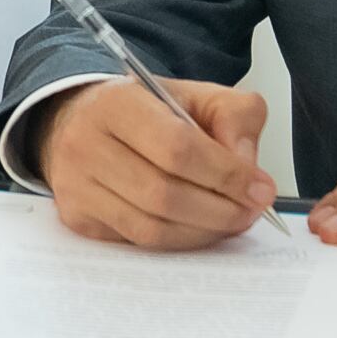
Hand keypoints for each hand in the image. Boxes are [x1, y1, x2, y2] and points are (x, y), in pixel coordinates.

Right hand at [31, 77, 276, 249]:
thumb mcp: (196, 95)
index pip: (177, 147)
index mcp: (117, 103)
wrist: (84, 120)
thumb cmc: (145, 110)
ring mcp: (76, 186)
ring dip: (202, 231)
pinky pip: (137, 242)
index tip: (260, 188)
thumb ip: (234, 117)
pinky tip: (199, 227)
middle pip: (163, 194)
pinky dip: (178, 241)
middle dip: (220, 210)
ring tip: (231, 221)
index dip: (225, 174)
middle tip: (251, 211)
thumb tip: (246, 166)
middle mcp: (85, 144)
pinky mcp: (78, 218)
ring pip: (151, 227)